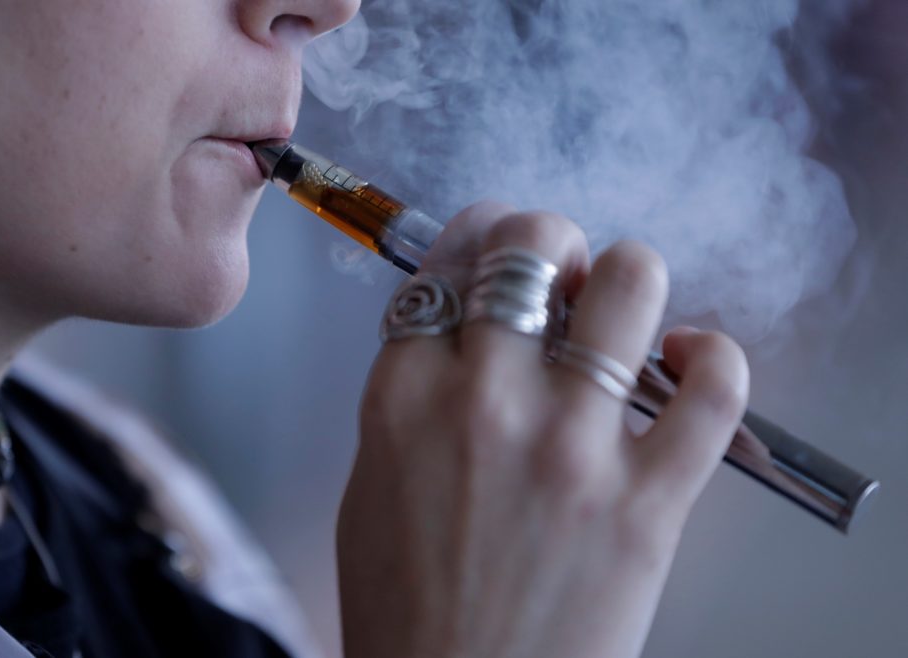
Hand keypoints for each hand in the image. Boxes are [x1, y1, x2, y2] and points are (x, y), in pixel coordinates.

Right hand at [337, 201, 748, 657]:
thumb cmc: (407, 611)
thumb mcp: (373, 485)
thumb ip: (412, 398)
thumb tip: (470, 337)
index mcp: (402, 396)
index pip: (449, 259)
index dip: (480, 234)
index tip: (497, 240)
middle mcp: (483, 401)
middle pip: (531, 244)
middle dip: (551, 241)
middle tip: (560, 274)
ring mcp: (570, 446)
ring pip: (630, 283)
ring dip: (628, 278)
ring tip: (622, 313)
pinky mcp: (647, 500)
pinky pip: (714, 386)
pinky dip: (713, 357)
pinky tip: (686, 365)